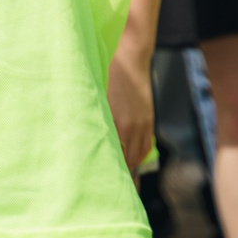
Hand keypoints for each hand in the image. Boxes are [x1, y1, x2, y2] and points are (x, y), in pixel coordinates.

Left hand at [107, 47, 155, 171]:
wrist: (131, 59)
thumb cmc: (108, 75)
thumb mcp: (98, 97)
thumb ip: (95, 118)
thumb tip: (87, 137)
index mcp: (115, 121)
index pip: (113, 154)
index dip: (106, 167)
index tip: (97, 175)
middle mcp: (130, 126)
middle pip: (126, 159)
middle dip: (118, 169)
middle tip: (106, 178)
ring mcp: (142, 124)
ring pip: (137, 155)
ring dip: (129, 164)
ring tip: (119, 172)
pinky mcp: (149, 120)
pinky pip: (146, 146)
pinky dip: (139, 155)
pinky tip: (132, 158)